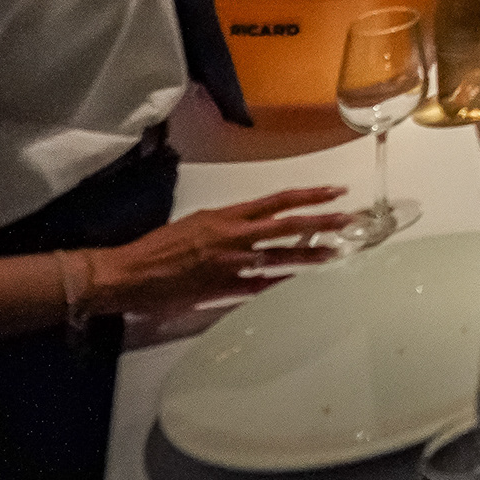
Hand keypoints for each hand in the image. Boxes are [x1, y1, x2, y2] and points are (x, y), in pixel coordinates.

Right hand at [84, 187, 345, 314]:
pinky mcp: (223, 288)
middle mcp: (234, 236)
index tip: (335, 191)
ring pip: (280, 257)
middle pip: (287, 225)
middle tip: (349, 219)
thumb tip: (252, 226)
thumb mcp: (196, 222)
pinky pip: (259, 286)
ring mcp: (231, 264)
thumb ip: (228, 223)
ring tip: (335, 254)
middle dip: (322, 221)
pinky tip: (298, 283)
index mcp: (227, 216)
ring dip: (310, 256)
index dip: (308, 195)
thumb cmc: (159, 246)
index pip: (277, 201)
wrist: (130, 273)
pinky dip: (280, 283)